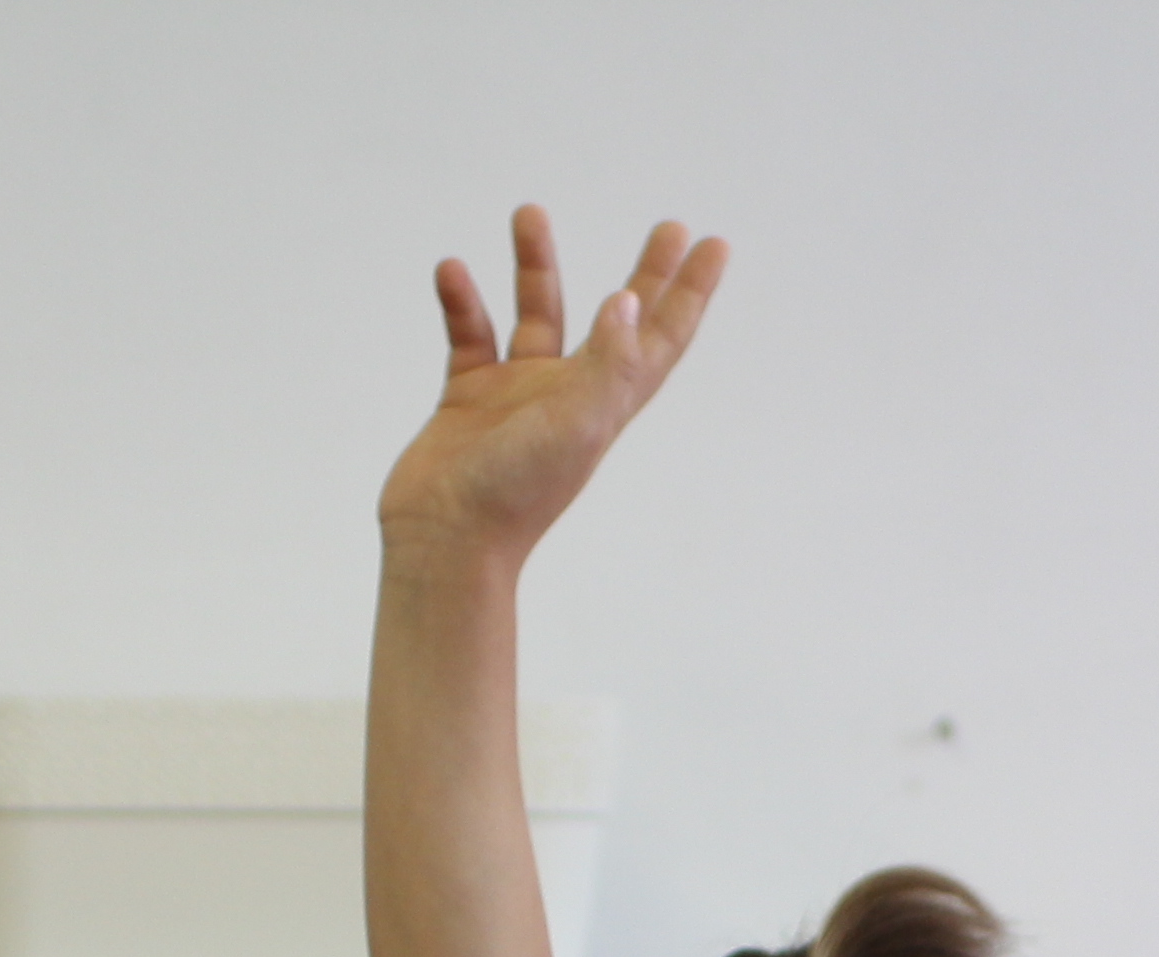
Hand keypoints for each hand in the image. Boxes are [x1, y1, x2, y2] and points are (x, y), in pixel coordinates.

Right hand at [376, 207, 732, 568]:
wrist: (444, 540)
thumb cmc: (516, 492)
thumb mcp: (576, 423)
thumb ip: (608, 362)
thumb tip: (628, 301)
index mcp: (607, 402)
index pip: (662, 339)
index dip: (690, 293)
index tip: (714, 245)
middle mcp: (571, 394)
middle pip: (620, 322)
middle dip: (647, 274)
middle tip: (670, 227)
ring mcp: (520, 396)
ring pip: (538, 315)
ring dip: (537, 266)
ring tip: (530, 213)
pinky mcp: (470, 400)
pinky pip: (471, 336)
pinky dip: (463, 303)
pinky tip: (453, 271)